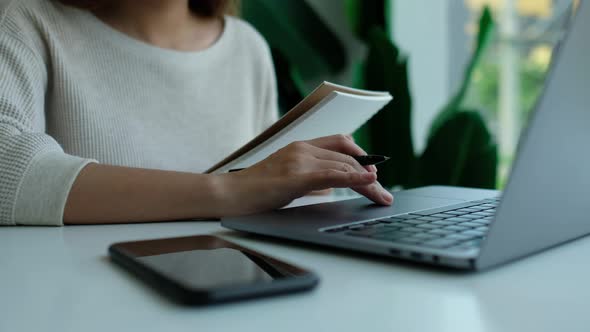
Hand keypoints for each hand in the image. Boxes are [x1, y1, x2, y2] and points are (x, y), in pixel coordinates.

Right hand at [216, 134, 393, 215]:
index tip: (373, 172)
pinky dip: (354, 177)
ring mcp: (299, 160)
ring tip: (381, 196)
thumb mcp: (287, 181)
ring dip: (367, 183)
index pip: (340, 144)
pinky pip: (333, 174)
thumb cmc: (255, 190)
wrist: (229, 195)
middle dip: (370, 175)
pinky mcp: (296, 176)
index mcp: (300, 147)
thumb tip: (330, 187)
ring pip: (344, 166)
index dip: (361, 156)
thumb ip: (310, 180)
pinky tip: (368, 180)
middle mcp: (302, 149)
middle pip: (347, 157)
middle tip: (383, 193)